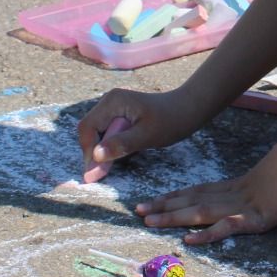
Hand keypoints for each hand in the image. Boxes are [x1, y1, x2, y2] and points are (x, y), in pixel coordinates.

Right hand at [77, 88, 193, 180]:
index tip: (94, 173)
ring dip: (101, 151)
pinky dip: (110, 147)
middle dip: (93, 153)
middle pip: (89, 131)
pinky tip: (122, 154)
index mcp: (113, 102)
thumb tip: (95, 155)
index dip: (87, 151)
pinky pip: (107, 134)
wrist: (189, 109)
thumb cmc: (171, 120)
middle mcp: (109, 102)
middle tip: (101, 174)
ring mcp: (113, 109)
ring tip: (111, 166)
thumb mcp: (148, 135)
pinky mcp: (119, 117)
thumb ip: (121, 144)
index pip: (87, 128)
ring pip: (96, 135)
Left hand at [135, 147, 276, 243]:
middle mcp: (230, 196)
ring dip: (174, 217)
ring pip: (200, 212)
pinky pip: (226, 227)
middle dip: (163, 207)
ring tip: (151, 221)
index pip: (196, 192)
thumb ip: (251, 191)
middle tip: (137, 211)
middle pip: (191, 201)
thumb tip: (244, 196)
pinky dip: (207, 233)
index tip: (150, 201)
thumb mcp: (266, 182)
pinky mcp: (254, 219)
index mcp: (232, 188)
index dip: (172, 197)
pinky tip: (190, 239)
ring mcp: (241, 207)